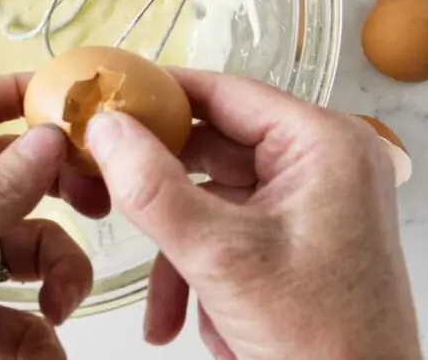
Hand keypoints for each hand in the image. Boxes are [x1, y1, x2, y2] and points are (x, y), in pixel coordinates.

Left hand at [0, 75, 93, 359]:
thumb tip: (49, 136)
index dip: (24, 94)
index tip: (81, 107)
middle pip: (21, 179)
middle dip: (65, 191)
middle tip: (101, 207)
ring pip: (32, 252)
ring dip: (62, 276)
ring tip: (61, 306)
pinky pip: (22, 321)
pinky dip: (43, 339)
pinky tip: (45, 352)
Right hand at [82, 70, 419, 359]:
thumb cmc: (323, 341)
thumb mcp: (220, 256)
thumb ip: (153, 187)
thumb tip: (105, 128)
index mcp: (322, 143)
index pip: (224, 91)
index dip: (159, 94)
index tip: (104, 100)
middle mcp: (322, 162)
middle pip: (213, 148)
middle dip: (162, 195)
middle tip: (106, 194)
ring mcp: (312, 203)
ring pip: (213, 199)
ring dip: (178, 252)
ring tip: (161, 308)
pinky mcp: (299, 239)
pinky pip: (231, 232)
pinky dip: (202, 271)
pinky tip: (192, 320)